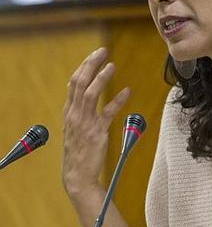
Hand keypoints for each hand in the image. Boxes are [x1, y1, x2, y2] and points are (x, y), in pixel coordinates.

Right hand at [62, 47, 130, 196]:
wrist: (78, 175)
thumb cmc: (80, 152)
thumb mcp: (75, 129)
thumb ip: (80, 112)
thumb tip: (88, 97)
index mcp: (69, 112)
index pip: (74, 83)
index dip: (84, 67)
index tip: (95, 55)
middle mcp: (74, 115)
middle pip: (80, 83)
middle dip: (91, 65)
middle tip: (102, 51)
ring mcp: (84, 124)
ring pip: (90, 94)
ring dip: (101, 78)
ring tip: (112, 65)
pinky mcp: (96, 133)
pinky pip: (107, 113)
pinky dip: (117, 101)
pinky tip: (127, 92)